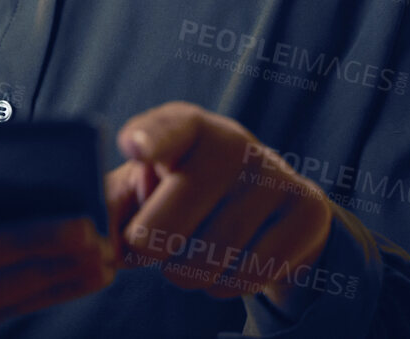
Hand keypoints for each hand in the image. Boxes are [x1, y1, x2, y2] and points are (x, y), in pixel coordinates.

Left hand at [104, 102, 332, 314]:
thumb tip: (101, 238)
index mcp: (186, 125)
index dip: (150, 139)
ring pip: (206, 259)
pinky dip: (225, 284)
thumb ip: (116, 203)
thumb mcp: (148, 185)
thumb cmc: (187, 193)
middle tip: (153, 245)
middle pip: (170, 223)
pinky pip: (245, 276)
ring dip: (187, 273)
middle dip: (151, 249)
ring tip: (196, 250)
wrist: (269, 208)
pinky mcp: (308, 210)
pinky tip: (231, 260)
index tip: (136, 149)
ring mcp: (275, 174)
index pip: (166, 128)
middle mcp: (233, 142)